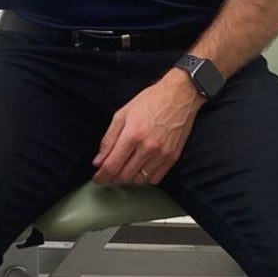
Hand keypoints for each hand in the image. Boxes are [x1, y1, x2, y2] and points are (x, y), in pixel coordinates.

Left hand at [92, 69, 203, 186]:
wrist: (180, 95)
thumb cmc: (150, 101)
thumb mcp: (122, 115)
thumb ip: (108, 140)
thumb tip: (99, 161)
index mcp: (133, 135)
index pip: (112, 165)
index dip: (101, 176)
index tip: (98, 178)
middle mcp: (148, 147)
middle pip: (125, 176)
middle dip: (113, 178)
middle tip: (108, 173)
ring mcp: (162, 154)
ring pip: (140, 180)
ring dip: (129, 179)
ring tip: (124, 169)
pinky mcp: (173, 157)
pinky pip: (155, 179)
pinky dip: (145, 178)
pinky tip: (140, 169)